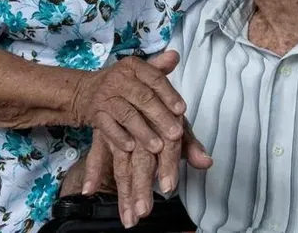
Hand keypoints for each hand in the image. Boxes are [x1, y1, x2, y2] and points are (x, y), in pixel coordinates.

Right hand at [71, 51, 185, 153]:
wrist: (84, 92)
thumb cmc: (120, 84)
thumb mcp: (138, 72)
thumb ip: (159, 68)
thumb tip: (175, 56)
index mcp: (133, 66)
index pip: (154, 78)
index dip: (169, 94)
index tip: (182, 110)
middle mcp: (118, 79)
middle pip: (143, 98)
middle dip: (161, 117)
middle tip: (176, 134)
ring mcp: (105, 97)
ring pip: (127, 115)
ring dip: (143, 132)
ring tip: (158, 147)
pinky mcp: (95, 114)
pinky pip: (108, 127)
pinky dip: (119, 137)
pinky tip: (131, 148)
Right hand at [83, 118, 212, 228]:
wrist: (128, 82)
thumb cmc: (158, 107)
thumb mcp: (177, 124)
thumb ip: (191, 146)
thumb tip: (207, 163)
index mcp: (163, 122)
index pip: (168, 147)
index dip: (168, 167)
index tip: (168, 188)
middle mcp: (141, 126)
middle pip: (142, 160)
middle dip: (142, 187)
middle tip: (143, 212)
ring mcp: (120, 131)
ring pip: (121, 163)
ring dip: (123, 190)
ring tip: (127, 214)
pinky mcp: (104, 132)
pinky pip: (96, 153)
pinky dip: (92, 171)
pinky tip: (90, 190)